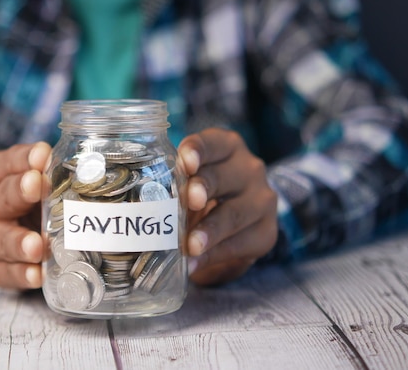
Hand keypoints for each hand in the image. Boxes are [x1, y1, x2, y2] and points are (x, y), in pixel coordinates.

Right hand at [0, 142, 51, 289]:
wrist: (0, 235)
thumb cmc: (22, 200)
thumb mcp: (29, 180)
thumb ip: (46, 172)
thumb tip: (82, 164)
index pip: (5, 163)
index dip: (24, 159)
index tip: (43, 155)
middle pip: (2, 198)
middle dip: (20, 192)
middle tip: (36, 185)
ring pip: (1, 241)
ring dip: (19, 243)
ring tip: (37, 245)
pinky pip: (8, 274)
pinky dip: (24, 275)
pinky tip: (38, 275)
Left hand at [178, 128, 277, 285]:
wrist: (234, 226)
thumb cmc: (200, 195)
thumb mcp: (188, 183)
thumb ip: (172, 184)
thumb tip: (140, 204)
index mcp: (226, 147)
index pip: (212, 143)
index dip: (198, 151)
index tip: (185, 163)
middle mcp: (249, 168)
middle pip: (223, 177)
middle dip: (203, 189)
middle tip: (188, 203)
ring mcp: (262, 199)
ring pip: (236, 213)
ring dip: (210, 231)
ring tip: (190, 247)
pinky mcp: (267, 231)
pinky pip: (242, 243)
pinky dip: (215, 255)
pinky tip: (195, 263)